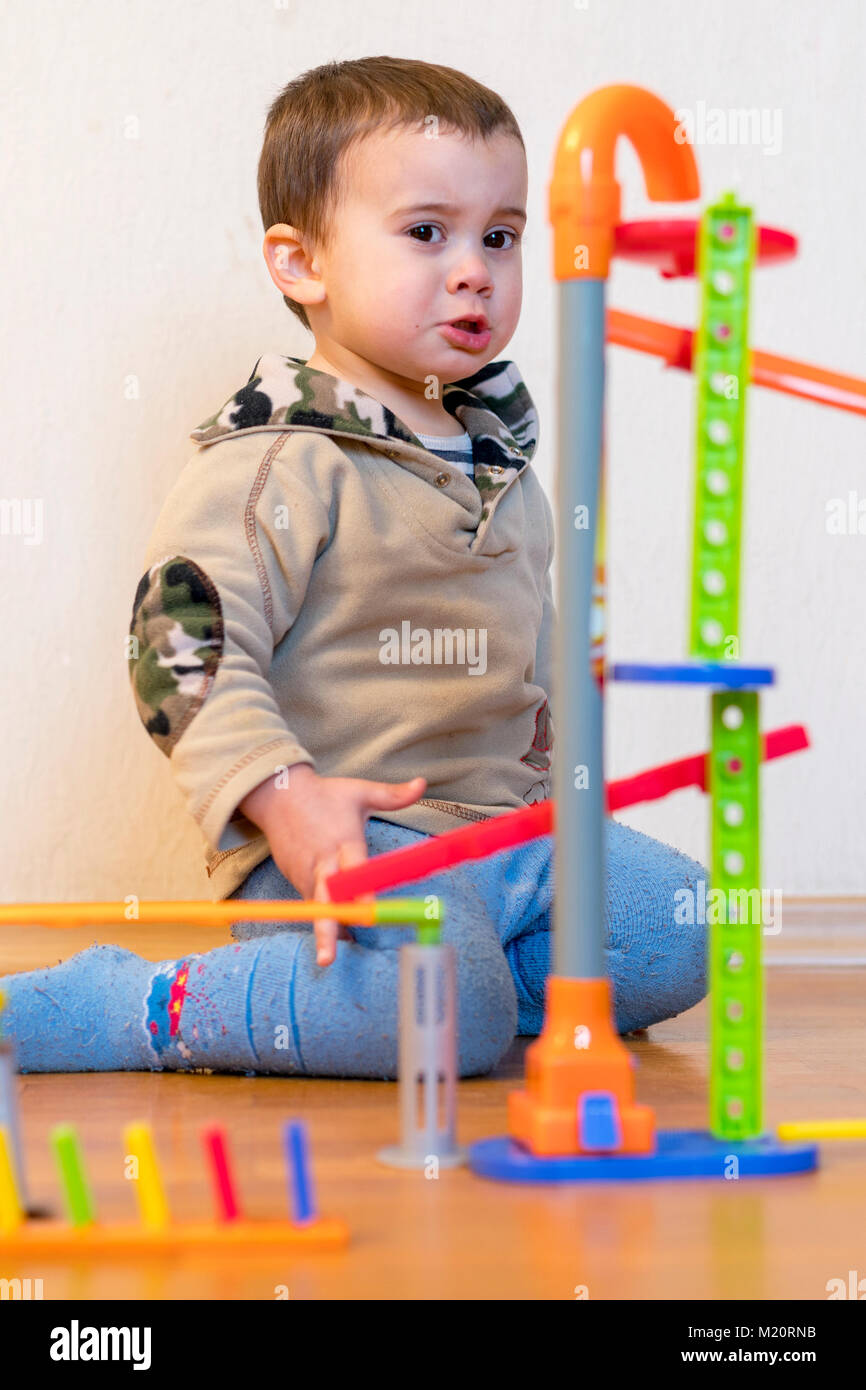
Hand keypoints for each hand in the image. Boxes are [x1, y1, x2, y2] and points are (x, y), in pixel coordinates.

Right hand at [239, 765, 426, 965]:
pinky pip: (312, 905)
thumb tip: (422, 784)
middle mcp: (322, 863)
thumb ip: (392, 795)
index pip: (353, 870)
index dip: (361, 892)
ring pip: (317, 908)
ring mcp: (306, 874)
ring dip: (327, 931)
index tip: (369, 913)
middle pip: (324, 901)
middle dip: (326, 929)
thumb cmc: (324, 794)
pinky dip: (323, 919)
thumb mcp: (359, 791)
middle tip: (327, 958)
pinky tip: (335, 938)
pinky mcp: (295, 881)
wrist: (277, 795)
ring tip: (333, 958)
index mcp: (342, 841)